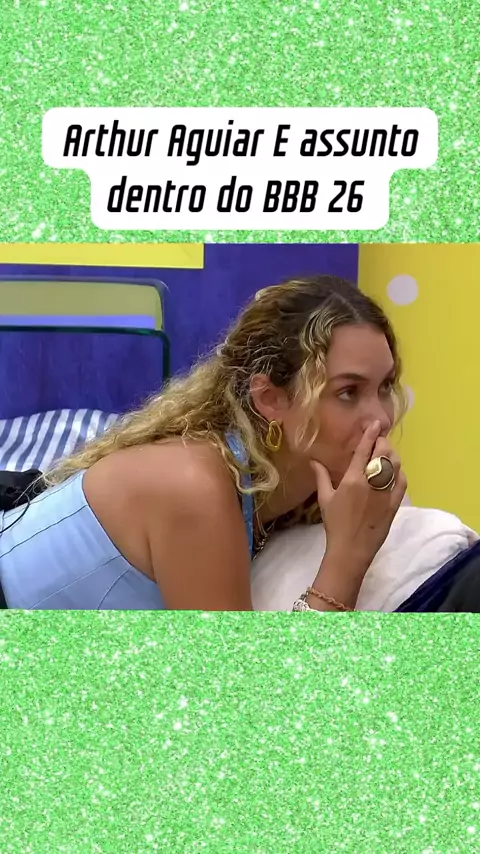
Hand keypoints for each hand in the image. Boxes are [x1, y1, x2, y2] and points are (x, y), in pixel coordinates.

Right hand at [311, 421, 406, 571]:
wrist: (351, 549)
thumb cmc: (335, 524)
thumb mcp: (325, 499)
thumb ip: (321, 477)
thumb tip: (313, 460)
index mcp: (352, 480)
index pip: (364, 451)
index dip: (370, 435)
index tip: (375, 423)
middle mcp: (371, 483)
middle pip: (383, 454)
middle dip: (382, 442)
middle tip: (379, 440)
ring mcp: (385, 493)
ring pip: (395, 465)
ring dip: (392, 455)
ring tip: (386, 452)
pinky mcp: (395, 504)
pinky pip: (402, 481)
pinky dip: (399, 472)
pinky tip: (394, 470)